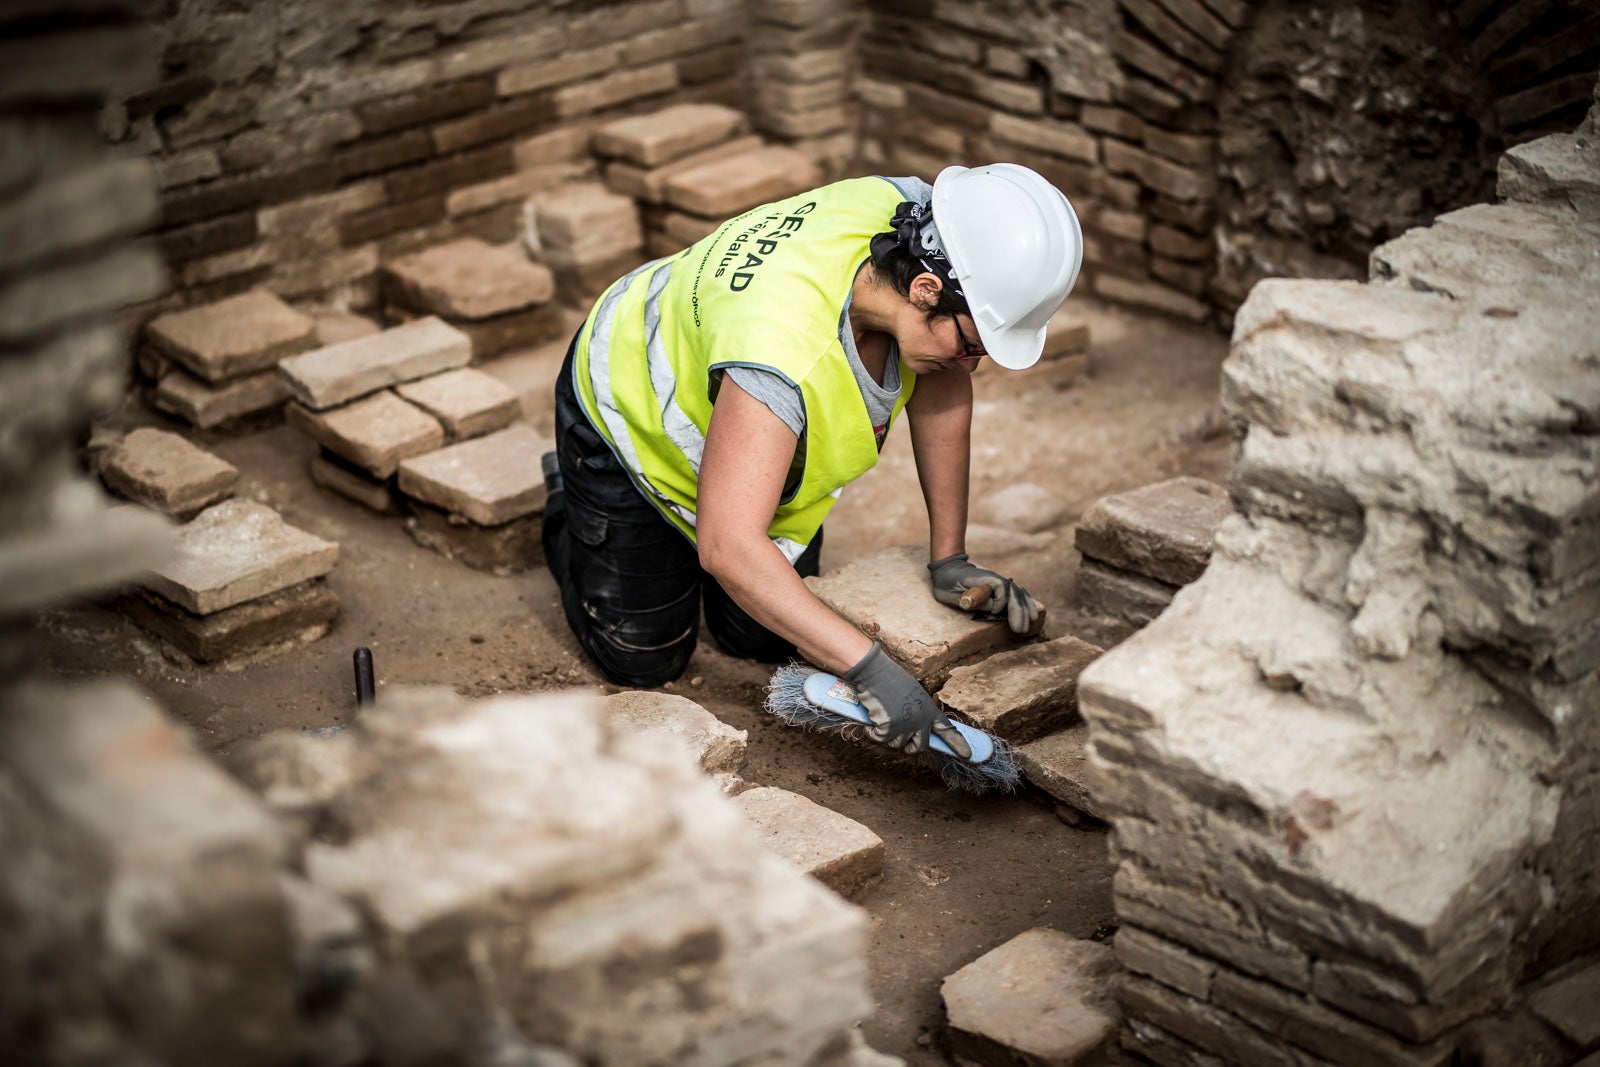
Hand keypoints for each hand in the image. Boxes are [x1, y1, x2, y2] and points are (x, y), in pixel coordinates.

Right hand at [844, 643, 971, 758]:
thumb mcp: (913, 695)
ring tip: (882, 717)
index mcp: (929, 710)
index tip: (967, 755)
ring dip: (886, 736)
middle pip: (920, 747)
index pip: (947, 729)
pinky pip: (878, 739)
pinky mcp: (888, 729)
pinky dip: (871, 732)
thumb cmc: (891, 680)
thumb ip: (917, 712)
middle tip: (901, 739)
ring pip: (896, 744)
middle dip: (910, 747)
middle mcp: (921, 720)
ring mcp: (905, 726)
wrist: (876, 673)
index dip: (957, 744)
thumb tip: (914, 730)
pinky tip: (871, 719)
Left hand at [928, 553, 1038, 634]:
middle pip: (1013, 592)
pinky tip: (1032, 614)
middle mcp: (993, 579)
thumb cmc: (946, 582)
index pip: (1000, 586)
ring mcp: (998, 582)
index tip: (995, 613)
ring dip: (1025, 609)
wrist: (949, 568)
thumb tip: (988, 606)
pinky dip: (1026, 603)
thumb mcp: (948, 591)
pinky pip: (1017, 595)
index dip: (1001, 600)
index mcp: (981, 579)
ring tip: (1029, 624)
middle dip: (1018, 611)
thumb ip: (965, 598)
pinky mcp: (1000, 588)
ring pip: (1018, 593)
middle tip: (1019, 630)